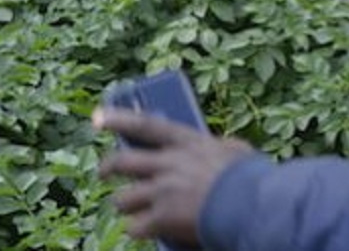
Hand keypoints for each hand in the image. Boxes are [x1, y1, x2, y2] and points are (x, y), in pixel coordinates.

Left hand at [95, 108, 254, 246]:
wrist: (249, 205)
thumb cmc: (250, 178)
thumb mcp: (234, 152)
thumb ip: (217, 149)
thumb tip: (215, 150)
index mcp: (187, 142)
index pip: (145, 126)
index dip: (119, 119)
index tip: (98, 117)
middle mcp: (169, 163)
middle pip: (123, 162)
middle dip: (108, 167)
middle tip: (104, 172)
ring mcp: (162, 190)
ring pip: (123, 199)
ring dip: (127, 206)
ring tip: (134, 211)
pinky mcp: (160, 217)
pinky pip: (134, 227)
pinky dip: (139, 230)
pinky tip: (149, 230)